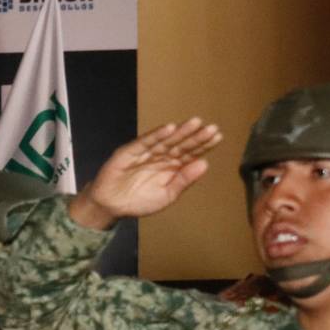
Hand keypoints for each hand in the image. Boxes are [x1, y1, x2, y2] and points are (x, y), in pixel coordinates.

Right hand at [67, 118, 223, 231]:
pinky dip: (156, 135)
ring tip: (196, 123)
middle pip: (181, 144)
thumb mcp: (167, 195)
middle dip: (195, 136)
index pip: (190, 153)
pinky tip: (169, 128)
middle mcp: (161, 156)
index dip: (203, 145)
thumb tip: (205, 163)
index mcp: (171, 166)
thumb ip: (184, 180)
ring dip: (180, 132)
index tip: (217, 136)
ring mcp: (146, 152)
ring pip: (166, 141)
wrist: (111, 206)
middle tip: (211, 128)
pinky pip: (145, 143)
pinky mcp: (130, 152)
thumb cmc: (139, 201)